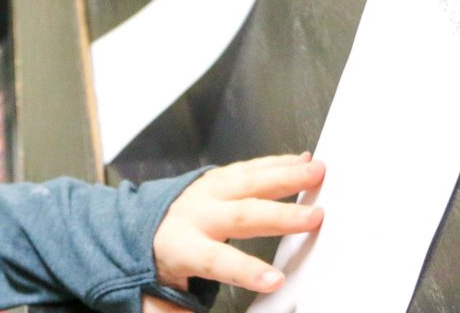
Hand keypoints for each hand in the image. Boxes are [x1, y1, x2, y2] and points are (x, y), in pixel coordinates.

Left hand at [147, 153, 325, 302]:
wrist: (144, 222)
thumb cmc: (163, 256)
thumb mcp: (164, 287)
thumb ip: (176, 306)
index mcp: (183, 246)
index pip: (216, 260)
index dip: (246, 271)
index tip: (275, 281)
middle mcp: (198, 214)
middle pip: (242, 214)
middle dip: (280, 216)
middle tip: (314, 218)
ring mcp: (209, 191)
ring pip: (249, 181)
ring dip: (285, 176)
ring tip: (316, 173)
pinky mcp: (219, 178)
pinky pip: (250, 168)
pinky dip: (277, 163)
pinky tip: (301, 161)